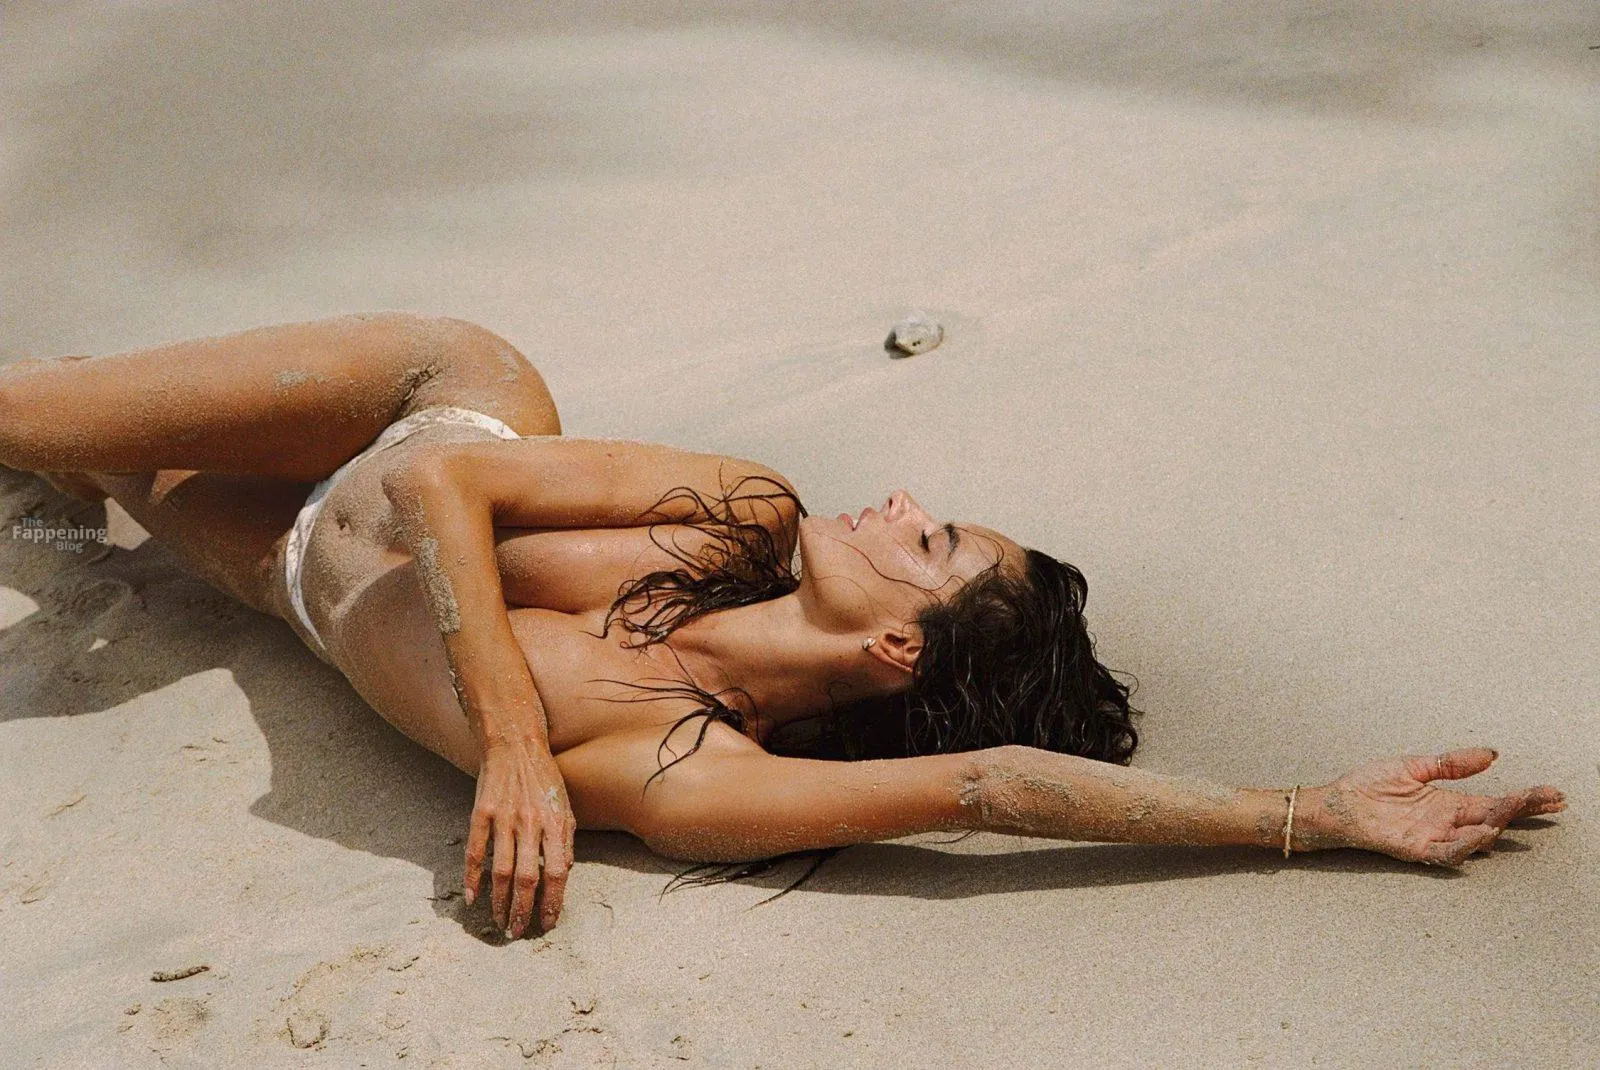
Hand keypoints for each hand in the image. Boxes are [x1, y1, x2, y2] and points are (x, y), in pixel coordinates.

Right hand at [463, 739, 575, 936]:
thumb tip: (565, 872)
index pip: (558, 872)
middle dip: (524, 910)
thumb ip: (565, 839)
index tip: (548, 924)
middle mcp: (530, 823)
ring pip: (501, 871)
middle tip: (519, 932)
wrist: (514, 745)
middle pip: (528, 878)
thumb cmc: (544, 778)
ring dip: (500, 902)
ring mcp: (504, 818)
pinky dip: (472, 878)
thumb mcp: (565, 806)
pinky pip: (475, 852)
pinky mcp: (480, 813)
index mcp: (555, 823)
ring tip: (500, 923)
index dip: (553, 902)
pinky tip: (473, 898)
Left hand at [1300, 747, 1564, 866]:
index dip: (1526, 799)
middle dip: (1524, 811)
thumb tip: (1492, 754)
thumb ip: (1451, 763)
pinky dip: (1466, 845)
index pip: (1497, 802)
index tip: (1555, 794)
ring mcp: (1434, 837)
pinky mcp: (1416, 848)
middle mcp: (1448, 822)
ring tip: (1512, 808)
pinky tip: (1483, 833)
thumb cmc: (1371, 785)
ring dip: (1497, 824)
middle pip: (1495, 819)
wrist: (1337, 802)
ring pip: (1476, 838)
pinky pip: (1447, 852)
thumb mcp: (1415, 766)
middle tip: (1552, 802)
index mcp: (1451, 802)